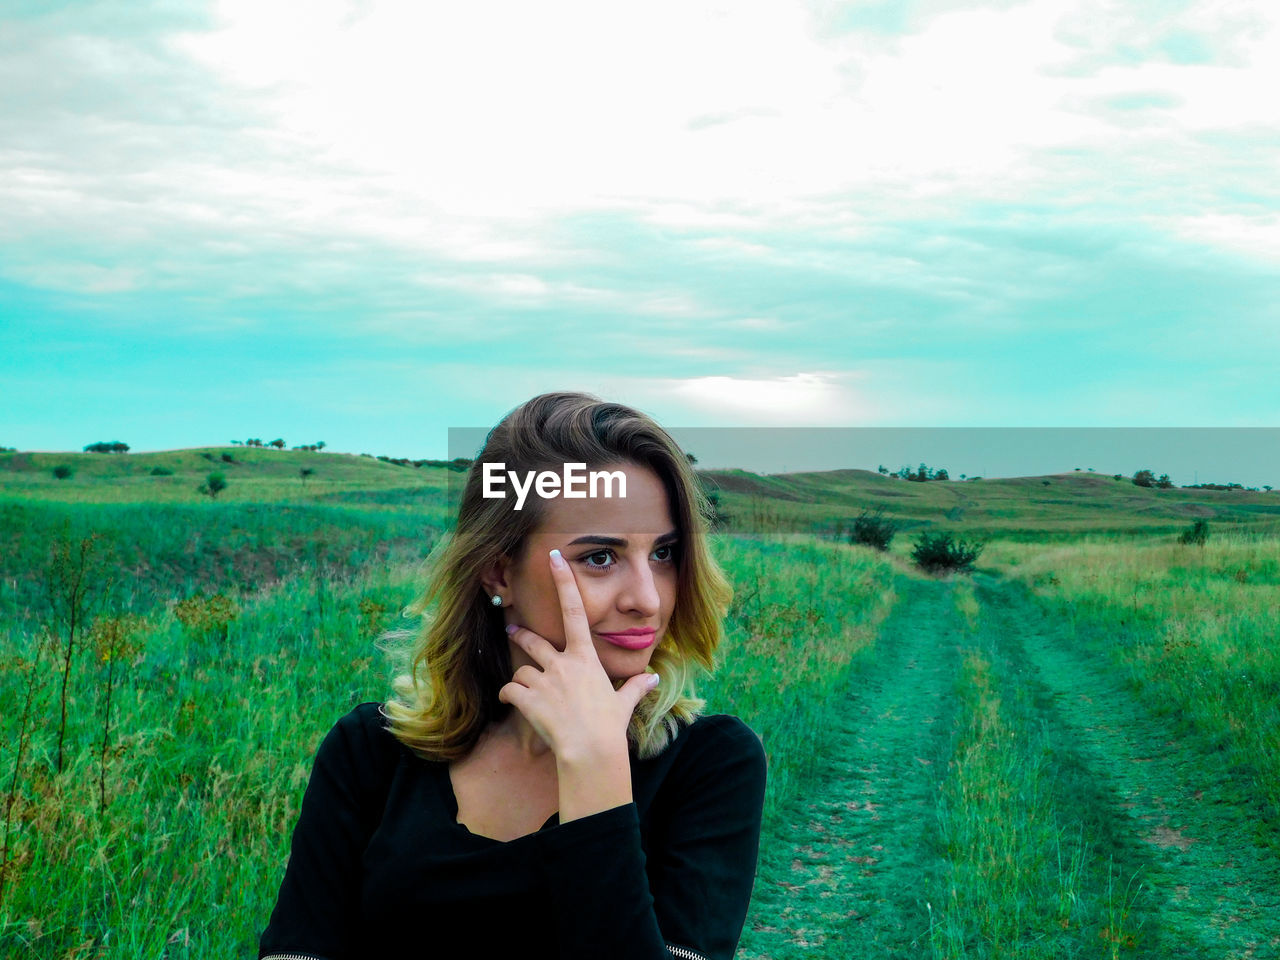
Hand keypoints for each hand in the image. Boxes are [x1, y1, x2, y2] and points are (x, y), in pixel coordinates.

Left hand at [497, 548, 659, 764]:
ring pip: (520, 670)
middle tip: (512, 629)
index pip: (574, 610)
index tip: (554, 558)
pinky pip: (509, 690)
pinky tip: (510, 704)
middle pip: (533, 641)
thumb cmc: (609, 726)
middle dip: (521, 634)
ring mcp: (543, 679)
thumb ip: (636, 686)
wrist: (590, 749)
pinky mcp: (528, 698)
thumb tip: (654, 678)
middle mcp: (562, 663)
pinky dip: (508, 696)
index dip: (563, 582)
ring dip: (520, 679)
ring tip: (522, 692)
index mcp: (585, 658)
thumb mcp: (624, 703)